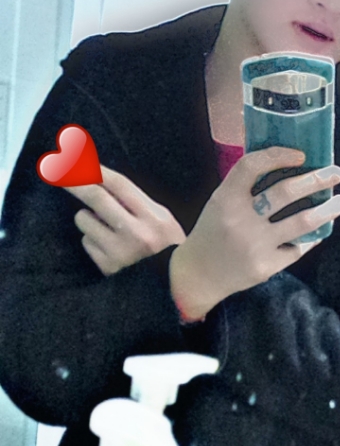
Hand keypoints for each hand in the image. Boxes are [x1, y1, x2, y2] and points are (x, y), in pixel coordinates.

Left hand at [64, 165, 186, 275]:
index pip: (121, 186)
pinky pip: (86, 243)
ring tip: (107, 227)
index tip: (80, 160)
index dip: (98, 170)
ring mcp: (119, 251)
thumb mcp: (163, 219)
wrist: (174, 285)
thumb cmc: (168, 246)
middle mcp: (136, 233)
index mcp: (154, 217)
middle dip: (75, 182)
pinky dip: (93, 240)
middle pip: (97, 198)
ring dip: (90, 219)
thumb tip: (102, 182)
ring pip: (84, 220)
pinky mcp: (107, 268)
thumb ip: (137, 203)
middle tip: (58, 171)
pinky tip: (110, 247)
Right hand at [169, 147, 339, 319]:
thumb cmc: (215, 231)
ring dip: (327, 209)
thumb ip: (246, 187)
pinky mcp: (266, 266)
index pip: (250, 166)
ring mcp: (254, 245)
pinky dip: (310, 238)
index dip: (277, 156)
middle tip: (337, 172)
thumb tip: (291, 164)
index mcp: (224, 198)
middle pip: (286, 192)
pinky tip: (320, 230)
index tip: (301, 154)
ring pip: (302, 221)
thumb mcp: (220, 203)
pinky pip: (297, 248)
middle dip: (317, 179)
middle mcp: (239, 220)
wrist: (198, 275)